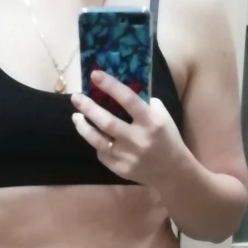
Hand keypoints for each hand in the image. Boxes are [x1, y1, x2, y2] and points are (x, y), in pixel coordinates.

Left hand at [71, 70, 185, 186]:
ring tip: (76, 116)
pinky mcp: (120, 169)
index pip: (128, 99)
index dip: (110, 86)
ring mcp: (127, 156)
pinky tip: (93, 134)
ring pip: (97, 140)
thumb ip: (144, 103)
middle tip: (76, 97)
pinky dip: (96, 142)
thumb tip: (119, 90)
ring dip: (83, 127)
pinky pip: (101, 153)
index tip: (94, 75)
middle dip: (88, 107)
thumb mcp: (162, 116)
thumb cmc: (167, 138)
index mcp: (151, 122)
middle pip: (106, 121)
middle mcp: (138, 139)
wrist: (172, 171)